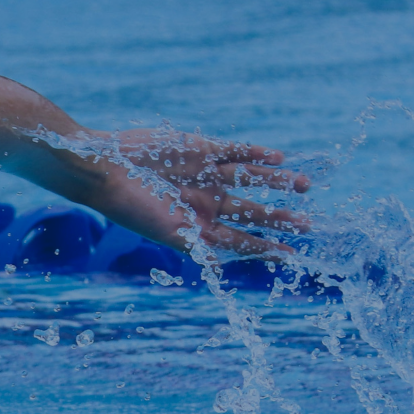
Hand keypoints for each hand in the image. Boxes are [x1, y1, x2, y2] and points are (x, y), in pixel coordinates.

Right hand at [86, 129, 309, 256]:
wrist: (106, 168)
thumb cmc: (130, 206)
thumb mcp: (165, 232)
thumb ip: (195, 245)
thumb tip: (220, 265)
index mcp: (197, 226)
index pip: (240, 240)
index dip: (265, 249)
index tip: (291, 256)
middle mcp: (206, 202)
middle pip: (251, 211)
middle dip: (279, 218)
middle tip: (307, 224)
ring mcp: (205, 174)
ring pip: (250, 179)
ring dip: (276, 182)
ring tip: (304, 184)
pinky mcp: (200, 149)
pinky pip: (235, 151)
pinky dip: (256, 154)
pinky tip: (277, 158)